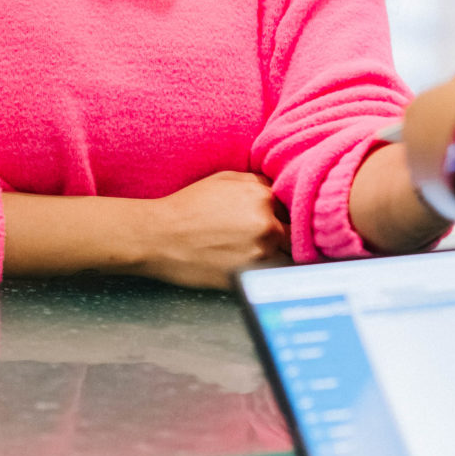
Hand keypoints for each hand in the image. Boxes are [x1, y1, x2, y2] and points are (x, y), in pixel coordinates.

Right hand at [134, 170, 289, 288]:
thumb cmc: (187, 207)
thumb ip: (256, 183)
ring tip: (255, 251)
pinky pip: (271, 275)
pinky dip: (266, 271)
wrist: (159, 237)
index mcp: (262, 196)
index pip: (292, 205)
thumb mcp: (222, 180)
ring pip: (287, 256)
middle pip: (294, 233)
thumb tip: (278, 192)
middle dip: (286, 235)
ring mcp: (260, 253)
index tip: (279, 218)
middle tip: (269, 238)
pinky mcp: (250, 276)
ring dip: (279, 255)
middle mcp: (267, 224)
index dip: (285, 212)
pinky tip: (247, 264)